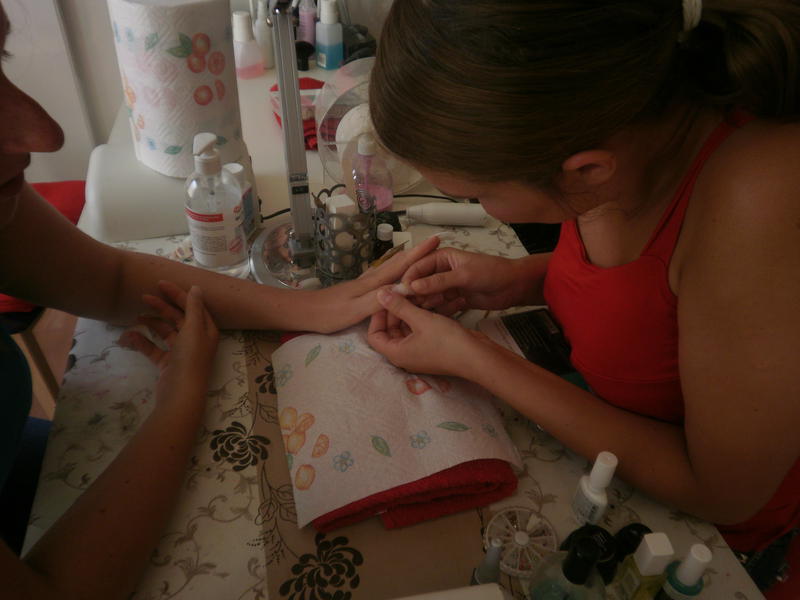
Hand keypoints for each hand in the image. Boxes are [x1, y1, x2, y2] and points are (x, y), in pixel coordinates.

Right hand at [118, 282, 218, 402]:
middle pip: (178, 317)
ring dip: (151, 323)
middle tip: (144, 297)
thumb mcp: (194, 329)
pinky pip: (154, 348)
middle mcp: (195, 339)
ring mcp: (180, 352)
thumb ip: (193, 307)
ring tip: (136, 316)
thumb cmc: (190, 358)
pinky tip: (129, 335)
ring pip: (165, 332)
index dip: (179, 294)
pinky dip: (142, 341)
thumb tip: (197, 288)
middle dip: (162, 307)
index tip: (160, 284)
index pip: (193, 306)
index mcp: (206, 330)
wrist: (180, 394)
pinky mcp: (167, 363)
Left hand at [307, 235, 440, 332]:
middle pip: (398, 262)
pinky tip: (395, 272)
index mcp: (372, 284)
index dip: (419, 253)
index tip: (435, 240)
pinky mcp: (359, 290)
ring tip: (422, 253)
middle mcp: (370, 279)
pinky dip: (396, 270)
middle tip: (434, 242)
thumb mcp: (355, 310)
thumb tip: (403, 289)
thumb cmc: (329, 314)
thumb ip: (378, 300)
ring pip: (391, 267)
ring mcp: (364, 283)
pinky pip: (384, 276)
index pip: (401, 265)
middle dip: (417, 252)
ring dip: (407, 259)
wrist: (304, 312)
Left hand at [367, 288, 493, 376]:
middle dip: (395, 310)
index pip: (374, 335)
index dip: (377, 316)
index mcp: (396, 353)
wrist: (477, 356)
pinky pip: (420, 329)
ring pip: (406, 327)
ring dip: (410, 310)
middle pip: (390, 330)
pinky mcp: (432, 346)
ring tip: (417, 293)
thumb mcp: (421, 320)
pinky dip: (422, 316)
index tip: (386, 298)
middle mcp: (405, 354)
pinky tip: (429, 300)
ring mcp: (419, 351)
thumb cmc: (447, 341)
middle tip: (402, 292)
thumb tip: (379, 293)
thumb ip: (399, 306)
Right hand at [400, 248, 538, 313]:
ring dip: (425, 305)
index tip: (401, 293)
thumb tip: (413, 286)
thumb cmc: (492, 272)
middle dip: (415, 295)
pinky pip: (440, 306)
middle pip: (421, 284)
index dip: (409, 280)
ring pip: (429, 297)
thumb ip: (438, 281)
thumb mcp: (463, 275)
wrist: (513, 286)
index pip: (418, 267)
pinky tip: (433, 320)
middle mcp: (442, 272)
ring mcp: (448, 287)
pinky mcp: (454, 300)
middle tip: (407, 308)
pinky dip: (437, 312)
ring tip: (420, 315)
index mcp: (442, 258)